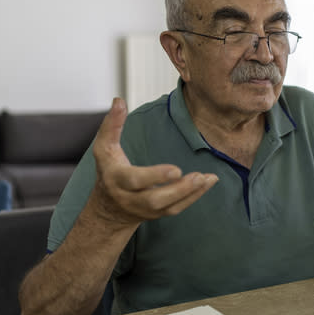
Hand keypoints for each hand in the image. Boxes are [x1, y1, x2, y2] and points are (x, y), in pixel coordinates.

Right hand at [90, 98, 217, 226]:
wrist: (109, 208)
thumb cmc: (109, 171)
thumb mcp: (104, 148)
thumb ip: (112, 125)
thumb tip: (119, 101)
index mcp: (117, 180)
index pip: (135, 180)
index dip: (155, 176)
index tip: (176, 169)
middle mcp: (131, 198)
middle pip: (154, 199)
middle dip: (178, 189)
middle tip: (197, 176)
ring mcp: (146, 209)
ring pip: (169, 207)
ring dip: (191, 193)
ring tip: (208, 178)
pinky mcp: (159, 213)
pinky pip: (177, 208)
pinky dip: (194, 197)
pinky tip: (208, 182)